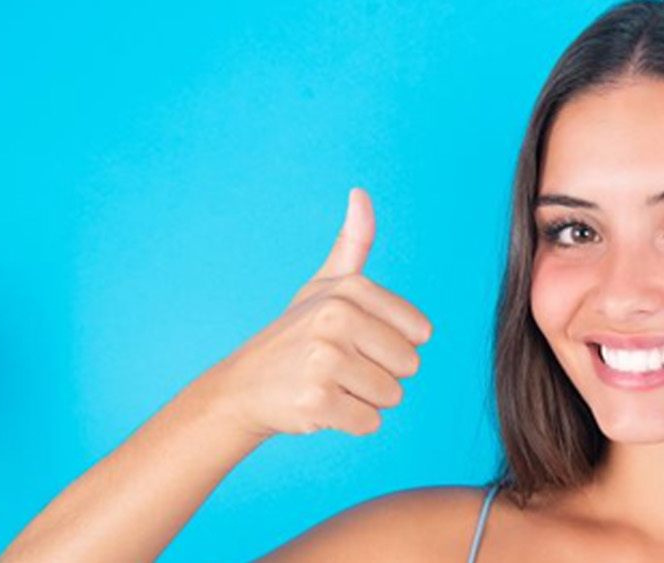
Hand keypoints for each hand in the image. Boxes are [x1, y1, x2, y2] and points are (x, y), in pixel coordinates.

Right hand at [188, 187, 432, 438]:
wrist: (244, 386)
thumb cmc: (297, 335)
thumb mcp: (324, 285)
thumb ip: (353, 243)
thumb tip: (360, 194)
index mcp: (349, 289)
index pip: (420, 332)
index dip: (394, 344)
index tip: (359, 341)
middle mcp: (336, 319)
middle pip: (410, 365)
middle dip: (383, 374)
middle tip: (343, 368)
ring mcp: (324, 360)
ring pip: (392, 395)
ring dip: (367, 399)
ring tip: (332, 385)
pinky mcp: (316, 401)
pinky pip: (369, 422)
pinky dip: (351, 422)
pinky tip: (322, 406)